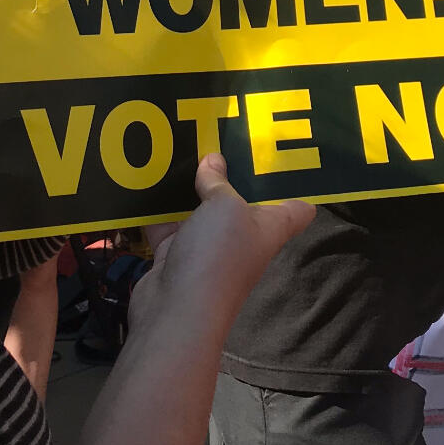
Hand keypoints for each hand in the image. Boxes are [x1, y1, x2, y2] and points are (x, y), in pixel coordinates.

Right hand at [136, 155, 312, 330]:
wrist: (175, 310)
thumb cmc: (218, 255)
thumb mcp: (225, 207)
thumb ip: (219, 182)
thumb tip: (214, 161)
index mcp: (270, 228)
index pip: (297, 209)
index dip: (296, 184)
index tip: (286, 154)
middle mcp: (242, 238)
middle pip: (242, 201)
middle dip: (232, 172)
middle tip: (221, 134)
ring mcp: (207, 248)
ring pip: (201, 210)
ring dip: (191, 185)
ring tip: (182, 144)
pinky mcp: (175, 255)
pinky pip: (167, 224)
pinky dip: (156, 206)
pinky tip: (146, 175)